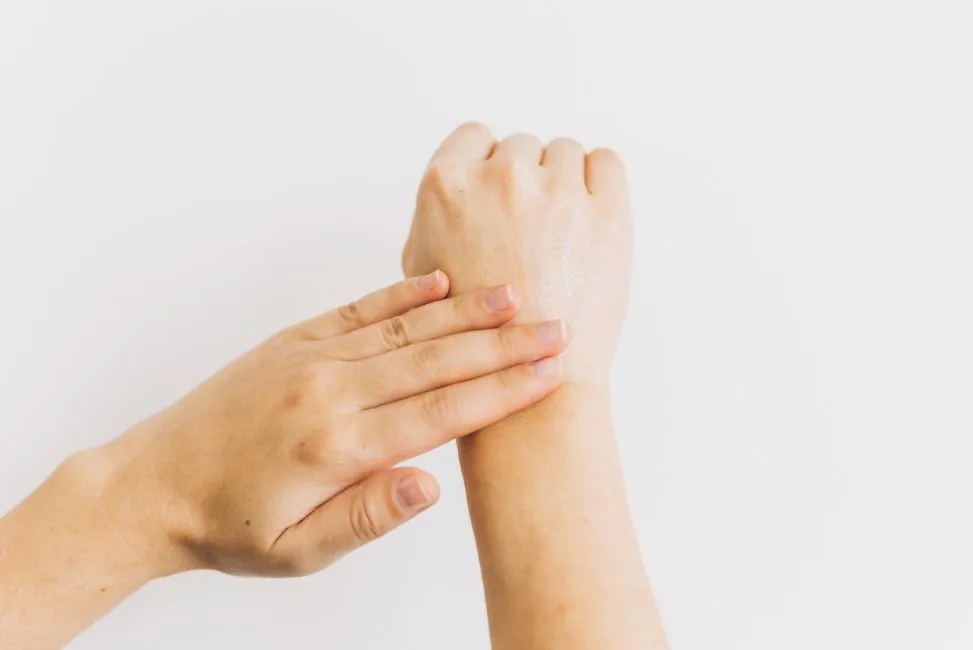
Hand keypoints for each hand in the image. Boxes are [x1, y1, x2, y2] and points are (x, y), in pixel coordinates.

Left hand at [92, 272, 567, 577]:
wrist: (153, 484)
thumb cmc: (229, 526)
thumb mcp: (298, 552)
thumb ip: (367, 518)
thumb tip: (432, 487)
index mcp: (336, 446)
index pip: (438, 414)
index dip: (500, 393)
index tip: (550, 376)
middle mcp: (328, 391)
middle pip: (434, 361)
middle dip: (503, 345)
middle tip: (557, 328)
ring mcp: (311, 359)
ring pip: (404, 329)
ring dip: (465, 312)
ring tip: (516, 296)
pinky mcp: (294, 342)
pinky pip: (359, 311)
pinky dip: (403, 295)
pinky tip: (441, 283)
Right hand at [403, 123, 632, 383]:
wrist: (526, 378)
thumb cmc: (470, 336)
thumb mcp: (422, 268)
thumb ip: (438, 215)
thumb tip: (461, 186)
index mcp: (446, 188)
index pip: (475, 136)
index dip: (489, 163)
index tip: (501, 190)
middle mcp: (501, 179)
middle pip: (522, 147)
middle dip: (528, 181)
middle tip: (532, 229)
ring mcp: (557, 193)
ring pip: (565, 153)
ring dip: (565, 184)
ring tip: (561, 235)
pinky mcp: (606, 213)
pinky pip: (606, 163)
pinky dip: (601, 183)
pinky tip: (590, 218)